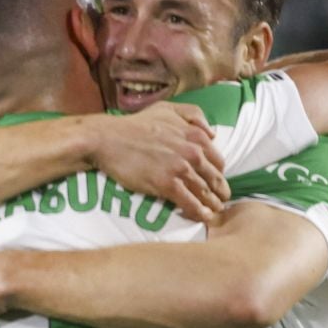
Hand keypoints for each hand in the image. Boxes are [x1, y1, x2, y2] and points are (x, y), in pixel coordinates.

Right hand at [89, 103, 228, 223]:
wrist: (107, 139)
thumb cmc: (134, 124)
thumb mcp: (167, 109)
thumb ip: (193, 116)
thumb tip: (212, 134)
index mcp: (195, 135)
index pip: (217, 161)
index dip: (219, 174)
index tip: (216, 183)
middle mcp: (192, 152)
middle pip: (214, 178)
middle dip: (220, 192)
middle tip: (220, 202)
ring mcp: (180, 169)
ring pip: (203, 191)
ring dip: (211, 204)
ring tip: (213, 213)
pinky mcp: (166, 184)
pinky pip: (188, 201)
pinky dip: (198, 211)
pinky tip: (203, 217)